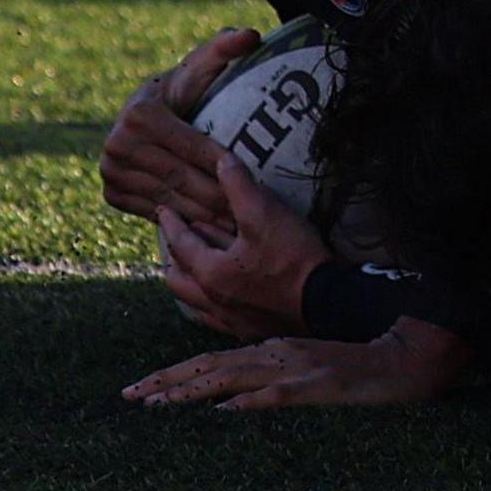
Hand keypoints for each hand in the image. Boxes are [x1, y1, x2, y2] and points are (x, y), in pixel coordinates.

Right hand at [100, 27, 256, 224]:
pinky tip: (209, 229)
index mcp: (140, 114)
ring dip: (203, 216)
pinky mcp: (109, 194)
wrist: (144, 117)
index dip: (224, 162)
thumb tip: (252, 34)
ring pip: (169, 199)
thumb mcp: (200, 68)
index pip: (193, 146)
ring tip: (235, 225)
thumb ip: (225, 49)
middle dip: (217, 196)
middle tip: (249, 210)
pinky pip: (153, 212)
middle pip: (181, 177)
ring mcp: (109, 171)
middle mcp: (117, 143)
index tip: (251, 175)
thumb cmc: (183, 92)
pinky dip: (182, 222)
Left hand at [124, 318, 471, 410]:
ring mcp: (297, 367)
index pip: (212, 361)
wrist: (407, 354)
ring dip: (195, 389)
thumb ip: (272, 382)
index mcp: (273, 351)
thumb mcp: (308, 370)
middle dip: (167, 380)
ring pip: (235, 376)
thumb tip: (229, 401)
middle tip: (129, 395)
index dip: (174, 374)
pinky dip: (252, 400)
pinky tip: (227, 409)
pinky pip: (280, 393)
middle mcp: (277, 353)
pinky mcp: (320, 383)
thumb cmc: (360, 366)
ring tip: (160, 403)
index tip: (141, 389)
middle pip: (211, 366)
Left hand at [156, 152, 328, 340]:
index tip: (163, 211)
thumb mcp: (264, 212)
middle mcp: (211, 300)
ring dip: (191, 282)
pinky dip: (212, 302)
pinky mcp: (249, 330)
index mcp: (209, 272)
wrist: (326, 302)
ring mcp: (229, 320)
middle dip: (173, 258)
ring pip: (194, 302)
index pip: (179, 245)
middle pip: (178, 280)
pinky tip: (225, 295)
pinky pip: (218, 318)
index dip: (171, 224)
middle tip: (177, 242)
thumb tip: (221, 161)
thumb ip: (239, 185)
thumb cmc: (291, 257)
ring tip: (198, 267)